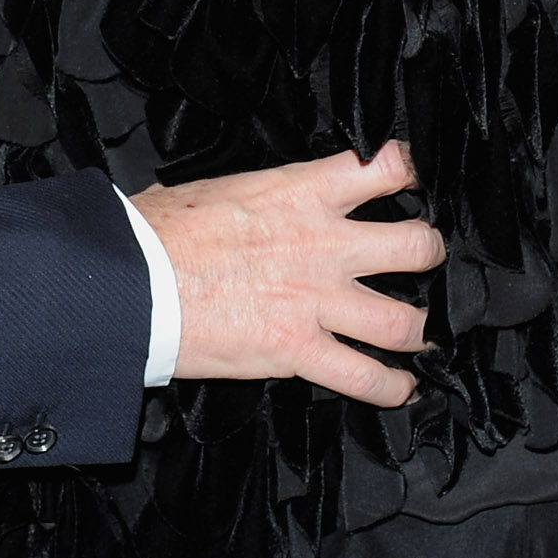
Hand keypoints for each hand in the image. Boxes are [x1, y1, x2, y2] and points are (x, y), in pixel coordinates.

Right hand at [132, 143, 444, 404]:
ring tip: (418, 335)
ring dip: (418, 331)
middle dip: (428, 256)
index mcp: (302, 193)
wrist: (129, 280)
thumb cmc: (157, 232)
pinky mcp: (298, 351)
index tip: (412, 181)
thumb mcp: (219, 187)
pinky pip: (365, 377)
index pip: (383, 169)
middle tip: (422, 263)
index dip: (408, 173)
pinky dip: (390, 388)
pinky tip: (399, 388)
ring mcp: (316, 301)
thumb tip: (262, 197)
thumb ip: (262, 193)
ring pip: (404, 321)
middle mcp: (323, 244)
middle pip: (415, 246)